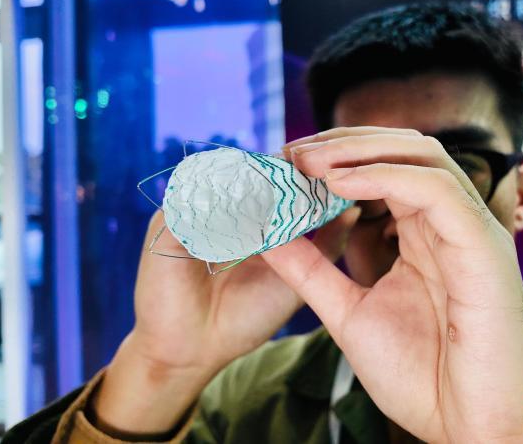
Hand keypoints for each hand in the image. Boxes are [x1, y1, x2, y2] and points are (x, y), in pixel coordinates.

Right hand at [91, 192, 359, 435]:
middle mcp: (219, 205)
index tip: (340, 179)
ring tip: (291, 188)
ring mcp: (191, 209)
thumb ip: (324, 244)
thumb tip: (355, 209)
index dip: (304, 177)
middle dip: (286, 173)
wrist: (193, 350)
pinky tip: (252, 211)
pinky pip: (196, 200)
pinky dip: (225, 203)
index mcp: (247, 215)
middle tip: (320, 175)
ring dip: (257, 182)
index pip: (277, 180)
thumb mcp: (295, 279)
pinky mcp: (167, 220)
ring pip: (226, 179)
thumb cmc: (246, 316)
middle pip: (253, 172)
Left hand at [265, 127, 522, 442]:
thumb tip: (268, 234)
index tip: (286, 161)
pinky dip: (384, 176)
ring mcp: (470, 230)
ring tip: (307, 160)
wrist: (469, 429)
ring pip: (421, 155)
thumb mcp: (349, 312)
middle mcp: (450, 223)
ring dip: (360, 149)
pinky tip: (337, 183)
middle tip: (292, 151)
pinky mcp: (483, 245)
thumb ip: (312, 271)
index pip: (385, 170)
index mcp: (425, 236)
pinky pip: (434, 189)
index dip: (336, 157)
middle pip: (403, 149)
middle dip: (344, 142)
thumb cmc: (422, 378)